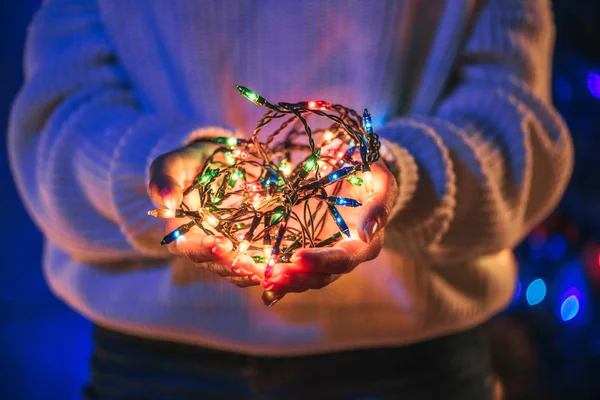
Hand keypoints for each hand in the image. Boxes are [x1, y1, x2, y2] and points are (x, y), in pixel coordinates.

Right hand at [149, 140, 262, 286]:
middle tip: (250, 266)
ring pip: (239, 270)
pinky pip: (258, 263)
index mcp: (182, 233)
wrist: (216, 163)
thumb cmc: (190, 164)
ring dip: (254, 272)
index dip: (204, 249)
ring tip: (269, 271)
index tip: (220, 243)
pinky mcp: (250, 246)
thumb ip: (165, 178)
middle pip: (217, 265)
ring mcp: (229, 249)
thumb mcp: (173, 164)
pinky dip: (269, 267)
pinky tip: (283, 267)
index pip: (189, 249)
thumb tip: (166, 201)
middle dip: (234, 266)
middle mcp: (205, 248)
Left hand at [262, 162, 397, 299]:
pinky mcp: (308, 248)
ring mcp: (323, 254)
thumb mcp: (381, 181)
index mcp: (364, 244)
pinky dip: (277, 276)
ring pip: (305, 277)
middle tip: (273, 276)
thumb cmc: (371, 174)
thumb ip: (379, 204)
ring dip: (284, 281)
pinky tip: (259, 279)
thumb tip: (367, 232)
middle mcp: (343, 255)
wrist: (359, 173)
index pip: (342, 260)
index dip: (321, 261)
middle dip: (297, 278)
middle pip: (321, 276)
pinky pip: (293, 268)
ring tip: (263, 279)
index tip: (297, 256)